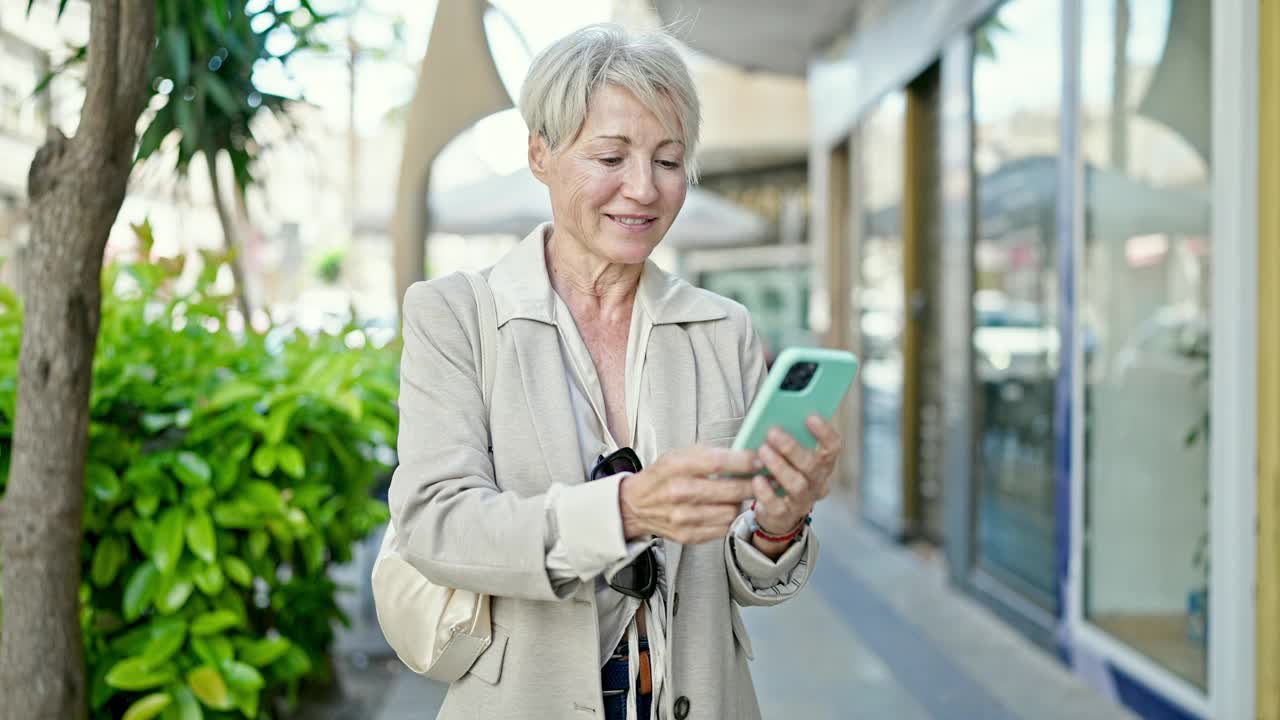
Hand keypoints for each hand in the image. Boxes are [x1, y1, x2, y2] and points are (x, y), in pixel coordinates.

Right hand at [620, 446, 759, 543]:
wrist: (635, 506)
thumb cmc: (661, 477)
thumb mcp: (678, 455)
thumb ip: (709, 454)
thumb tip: (744, 454)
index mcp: (675, 466)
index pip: (717, 463)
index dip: (744, 462)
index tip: (761, 460)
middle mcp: (677, 493)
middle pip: (728, 489)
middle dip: (753, 483)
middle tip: (767, 478)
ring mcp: (682, 517)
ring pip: (730, 511)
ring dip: (742, 501)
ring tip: (742, 493)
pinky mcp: (687, 535)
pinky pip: (723, 527)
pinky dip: (730, 517)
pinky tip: (728, 507)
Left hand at [751, 415, 841, 537]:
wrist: (775, 512)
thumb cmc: (782, 473)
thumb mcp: (789, 455)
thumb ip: (788, 436)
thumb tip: (774, 413)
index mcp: (822, 463)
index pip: (832, 446)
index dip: (824, 432)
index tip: (810, 416)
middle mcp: (817, 482)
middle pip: (813, 465)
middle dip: (793, 447)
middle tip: (773, 432)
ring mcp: (802, 500)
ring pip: (797, 484)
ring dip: (779, 466)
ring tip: (762, 451)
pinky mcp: (783, 515)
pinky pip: (776, 505)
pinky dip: (766, 492)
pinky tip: (757, 479)